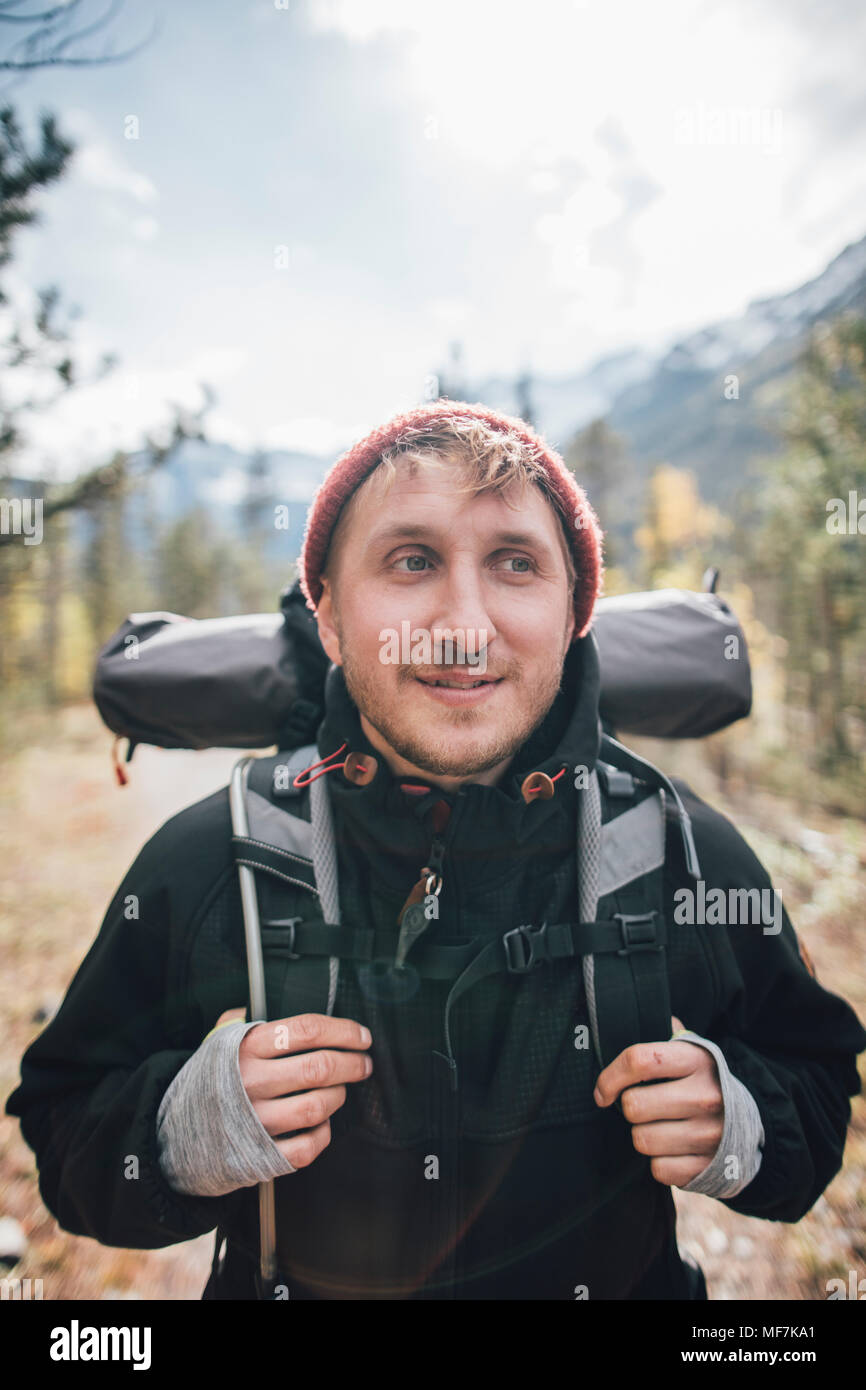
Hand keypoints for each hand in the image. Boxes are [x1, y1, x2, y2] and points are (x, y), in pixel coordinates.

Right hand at [215, 1009, 372, 1170]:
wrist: (175, 1133)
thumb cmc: (207, 1082)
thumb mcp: (217, 1042)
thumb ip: (239, 1020)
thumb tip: (257, 1001)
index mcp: (246, 1048)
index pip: (306, 1030)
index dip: (343, 1031)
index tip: (361, 1036)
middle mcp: (251, 1082)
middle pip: (319, 1067)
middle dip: (352, 1064)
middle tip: (363, 1064)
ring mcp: (256, 1121)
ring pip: (316, 1106)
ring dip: (339, 1096)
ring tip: (340, 1090)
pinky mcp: (261, 1155)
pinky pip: (306, 1147)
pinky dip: (322, 1134)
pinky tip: (322, 1123)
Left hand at [592, 1015, 723, 1187]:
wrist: (755, 1120)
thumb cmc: (706, 1080)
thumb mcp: (693, 1049)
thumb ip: (664, 1032)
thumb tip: (630, 1013)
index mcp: (696, 1060)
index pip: (639, 1060)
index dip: (610, 1076)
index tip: (602, 1091)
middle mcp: (705, 1096)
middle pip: (634, 1106)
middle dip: (630, 1108)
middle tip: (642, 1107)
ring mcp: (709, 1134)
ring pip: (642, 1140)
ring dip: (643, 1135)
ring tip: (660, 1126)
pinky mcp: (708, 1167)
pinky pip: (658, 1169)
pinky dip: (660, 1162)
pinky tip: (673, 1148)